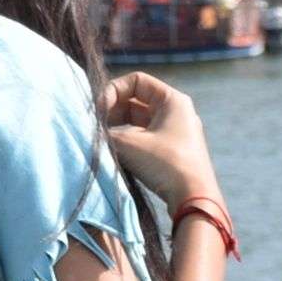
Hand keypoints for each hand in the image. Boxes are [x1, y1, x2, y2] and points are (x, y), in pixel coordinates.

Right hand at [101, 73, 220, 205]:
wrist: (194, 199)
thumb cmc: (166, 164)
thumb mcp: (129, 143)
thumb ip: (105, 132)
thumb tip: (88, 130)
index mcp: (173, 100)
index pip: (136, 81)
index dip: (112, 91)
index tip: (98, 111)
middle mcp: (177, 111)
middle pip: (136, 99)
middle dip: (112, 110)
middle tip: (94, 126)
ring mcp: (175, 132)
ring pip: (138, 120)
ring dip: (117, 126)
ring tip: (101, 139)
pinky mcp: (172, 150)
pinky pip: (144, 137)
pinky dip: (127, 140)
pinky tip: (114, 151)